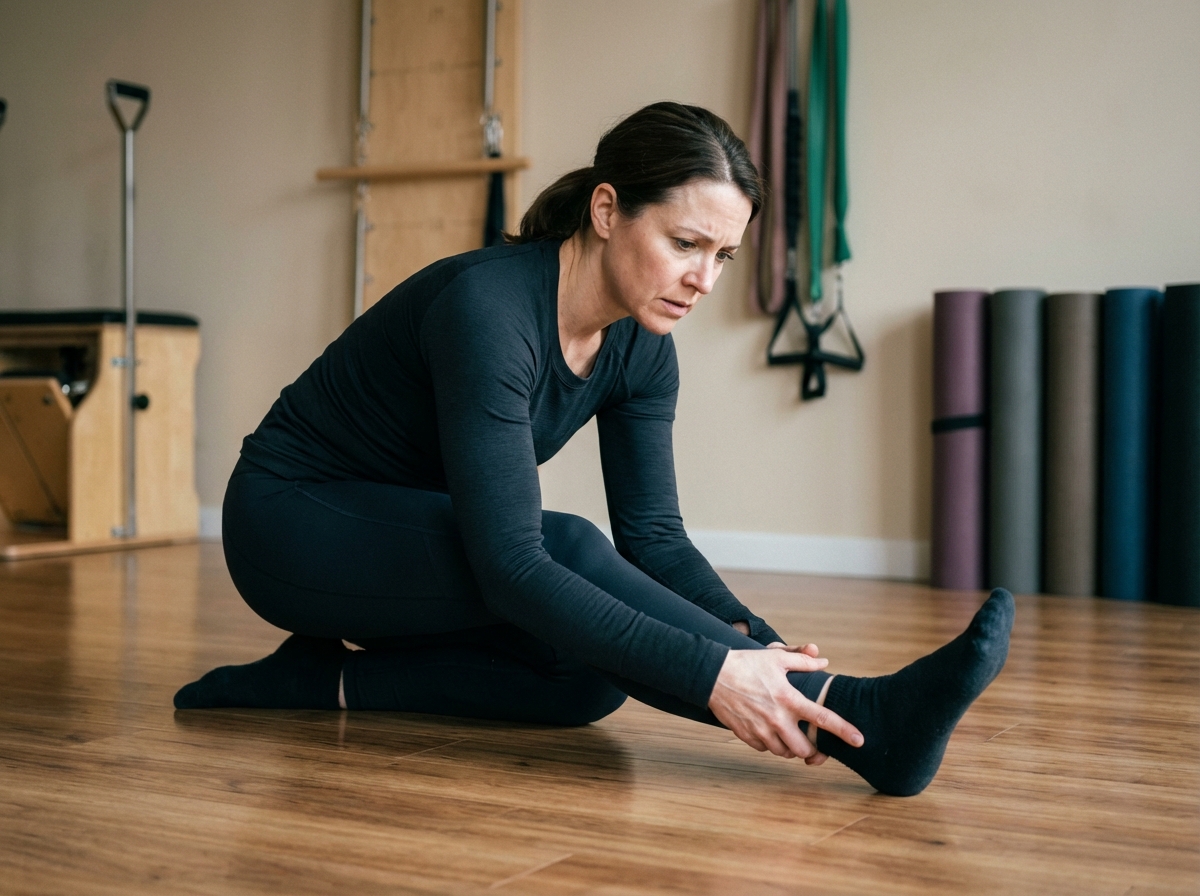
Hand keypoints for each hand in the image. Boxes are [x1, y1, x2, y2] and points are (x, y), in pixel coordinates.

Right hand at [708, 648, 862, 762]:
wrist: (712, 675)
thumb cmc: (747, 663)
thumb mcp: (776, 657)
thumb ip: (803, 660)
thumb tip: (823, 661)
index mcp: (789, 699)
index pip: (822, 719)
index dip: (843, 731)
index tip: (859, 740)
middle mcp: (777, 719)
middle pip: (804, 749)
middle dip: (811, 748)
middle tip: (810, 740)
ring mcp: (761, 730)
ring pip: (785, 753)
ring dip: (790, 747)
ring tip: (788, 734)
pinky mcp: (746, 736)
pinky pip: (765, 749)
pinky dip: (771, 744)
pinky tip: (769, 731)